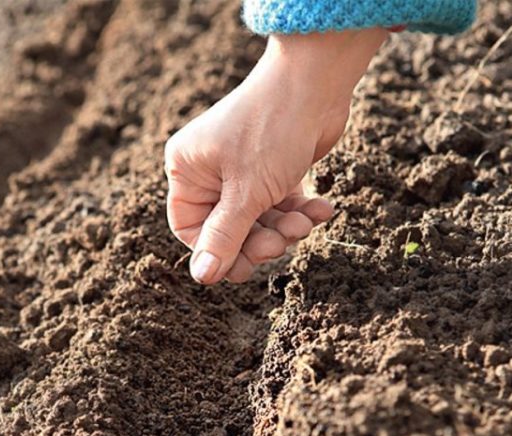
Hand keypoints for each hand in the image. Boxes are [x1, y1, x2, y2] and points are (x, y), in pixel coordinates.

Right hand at [165, 28, 387, 283]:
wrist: (316, 82)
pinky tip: (322, 209)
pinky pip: (280, 203)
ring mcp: (243, 168)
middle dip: (259, 239)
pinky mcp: (273, 168)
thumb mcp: (246, 193)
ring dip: (285, 227)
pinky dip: (301, 210)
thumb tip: (201, 276)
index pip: (190, 228)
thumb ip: (224, 237)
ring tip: (306, 220)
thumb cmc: (272, 131)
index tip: (246, 266)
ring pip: (258, 219)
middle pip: (228, 228)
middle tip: (282, 241)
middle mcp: (211, 170)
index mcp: (188, 170)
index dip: (217, 251)